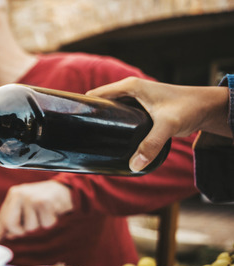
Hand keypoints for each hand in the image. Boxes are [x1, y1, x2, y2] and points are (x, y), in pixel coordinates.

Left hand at [0, 180, 72, 243]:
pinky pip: (45, 224)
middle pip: (12, 225)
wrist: (66, 190)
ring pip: (31, 228)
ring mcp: (32, 198)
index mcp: (14, 195)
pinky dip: (51, 221)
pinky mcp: (45, 202)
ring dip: (41, 225)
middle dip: (22, 231)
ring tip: (45, 213)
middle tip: (33, 222)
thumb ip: (10, 222)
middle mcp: (20, 194)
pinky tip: (53, 211)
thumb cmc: (43, 201)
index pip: (3, 219)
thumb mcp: (24, 208)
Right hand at [87, 77, 229, 171]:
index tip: (71, 124)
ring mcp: (134, 100)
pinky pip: (119, 116)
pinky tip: (109, 140)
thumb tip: (134, 165)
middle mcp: (129, 90)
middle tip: (80, 138)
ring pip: (109, 111)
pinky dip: (112, 126)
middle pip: (99, 104)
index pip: (95, 95)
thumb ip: (151, 144)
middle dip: (89, 118)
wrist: (207, 108)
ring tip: (90, 141)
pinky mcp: (140, 110)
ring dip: (101, 123)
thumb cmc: (188, 108)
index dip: (82, 107)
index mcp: (129, 87)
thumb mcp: (167, 125)